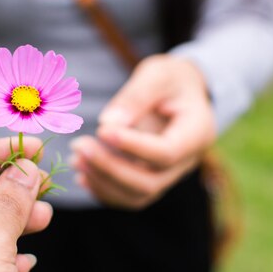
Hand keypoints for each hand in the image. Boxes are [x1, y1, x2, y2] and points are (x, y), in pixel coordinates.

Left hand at [71, 55, 215, 209]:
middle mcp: (186, 162)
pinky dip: (103, 189)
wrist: (181, 91)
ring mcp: (169, 175)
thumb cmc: (171, 79)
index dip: (133, 146)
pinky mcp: (152, 179)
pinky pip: (128, 197)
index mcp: (197, 133)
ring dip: (102, 181)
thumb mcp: (158, 75)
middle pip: (150, 182)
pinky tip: (81, 172)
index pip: (167, 152)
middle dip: (110, 168)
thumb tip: (108, 123)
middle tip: (79, 145)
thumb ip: (136, 96)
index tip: (101, 130)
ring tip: (75, 158)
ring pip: (137, 196)